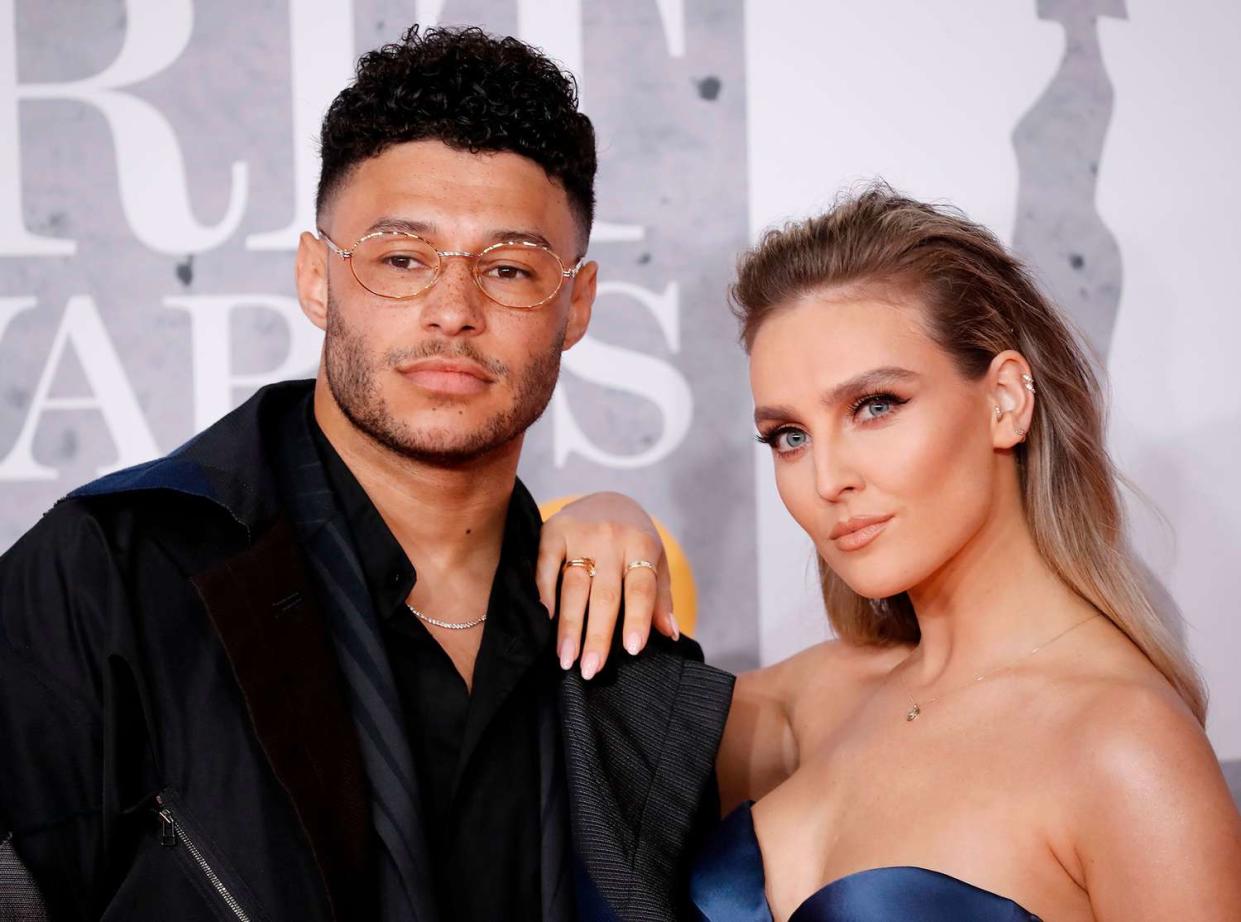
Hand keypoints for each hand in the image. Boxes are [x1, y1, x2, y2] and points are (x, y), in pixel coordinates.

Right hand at [536, 492, 677, 679]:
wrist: (606, 497)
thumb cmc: (634, 540)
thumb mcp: (656, 561)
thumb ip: (660, 597)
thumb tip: (670, 634)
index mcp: (642, 545)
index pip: (641, 588)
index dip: (637, 619)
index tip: (632, 651)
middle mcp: (611, 538)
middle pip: (605, 594)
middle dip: (597, 635)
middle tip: (590, 670)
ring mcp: (580, 533)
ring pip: (574, 586)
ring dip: (569, 625)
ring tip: (566, 658)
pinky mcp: (553, 531)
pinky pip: (546, 567)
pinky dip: (544, 594)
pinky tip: (544, 621)